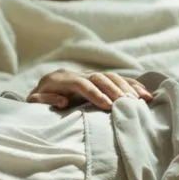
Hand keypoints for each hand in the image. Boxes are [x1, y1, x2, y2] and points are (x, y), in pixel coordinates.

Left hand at [27, 68, 152, 111]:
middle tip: (127, 103)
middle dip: (115, 90)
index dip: (95, 94)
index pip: (82, 84)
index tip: (107, 105)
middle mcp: (78, 73)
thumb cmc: (37, 100)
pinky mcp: (99, 79)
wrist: (42, 88)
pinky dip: (132, 85)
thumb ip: (44, 99)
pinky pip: (118, 79)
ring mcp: (90, 75)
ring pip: (111, 77)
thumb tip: (63, 101)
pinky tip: (145, 93)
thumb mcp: (33, 102)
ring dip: (127, 87)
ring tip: (140, 100)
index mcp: (63, 79)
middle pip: (100, 78)